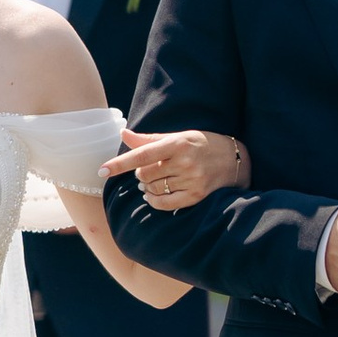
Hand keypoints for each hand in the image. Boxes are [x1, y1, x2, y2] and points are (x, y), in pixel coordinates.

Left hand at [104, 127, 250, 212]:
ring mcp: (192, 180)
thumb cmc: (203, 144)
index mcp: (178, 143)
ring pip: (153, 189)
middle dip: (141, 174)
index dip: (120, 164)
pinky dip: (154, 200)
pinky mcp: (196, 196)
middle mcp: (185, 162)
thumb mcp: (179, 136)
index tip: (101, 171)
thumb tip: (123, 133)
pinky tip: (152, 196)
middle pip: (145, 174)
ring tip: (155, 180)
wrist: (236, 160)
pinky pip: (165, 203)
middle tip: (150, 169)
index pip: (142, 154)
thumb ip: (149, 139)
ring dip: (147, 187)